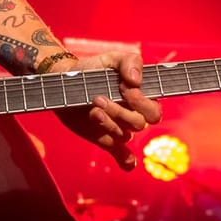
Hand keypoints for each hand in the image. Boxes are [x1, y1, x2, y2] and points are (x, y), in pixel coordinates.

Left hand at [55, 49, 160, 171]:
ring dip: (108, 124)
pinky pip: (123, 157)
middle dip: (120, 112)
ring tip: (92, 108)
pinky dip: (126, 161)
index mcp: (141, 97)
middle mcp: (133, 115)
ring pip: (123, 136)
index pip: (154, 109)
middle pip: (139, 124)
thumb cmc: (93, 70)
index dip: (142, 102)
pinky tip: (127, 162)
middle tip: (99, 99)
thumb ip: (130, 61)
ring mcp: (119, 129)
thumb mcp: (112, 58)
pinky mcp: (106, 140)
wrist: (67, 83)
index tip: (125, 89)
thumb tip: (136, 80)